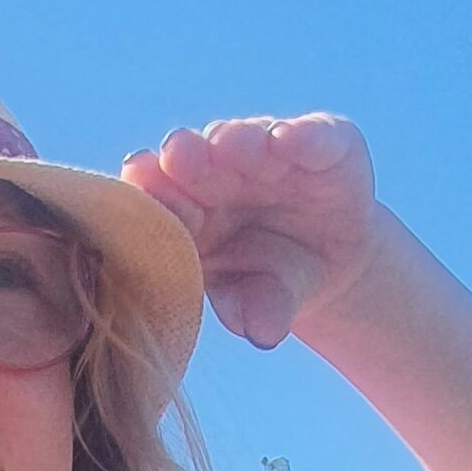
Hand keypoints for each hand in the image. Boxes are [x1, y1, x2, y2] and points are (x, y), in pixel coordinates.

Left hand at [120, 116, 382, 350]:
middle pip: (194, 159)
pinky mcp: (321, 142)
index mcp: (187, 211)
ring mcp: (268, 152)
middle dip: (185, 157)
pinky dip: (301, 137)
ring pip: (246, 139)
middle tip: (176, 157)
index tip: (141, 182)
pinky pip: (311, 136)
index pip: (160, 197)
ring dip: (236, 141)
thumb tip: (262, 334)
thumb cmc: (271, 286)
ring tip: (229, 147)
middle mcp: (219, 172)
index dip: (153, 192)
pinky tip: (289, 142)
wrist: (331, 267)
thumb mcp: (262, 303)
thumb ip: (254, 311)